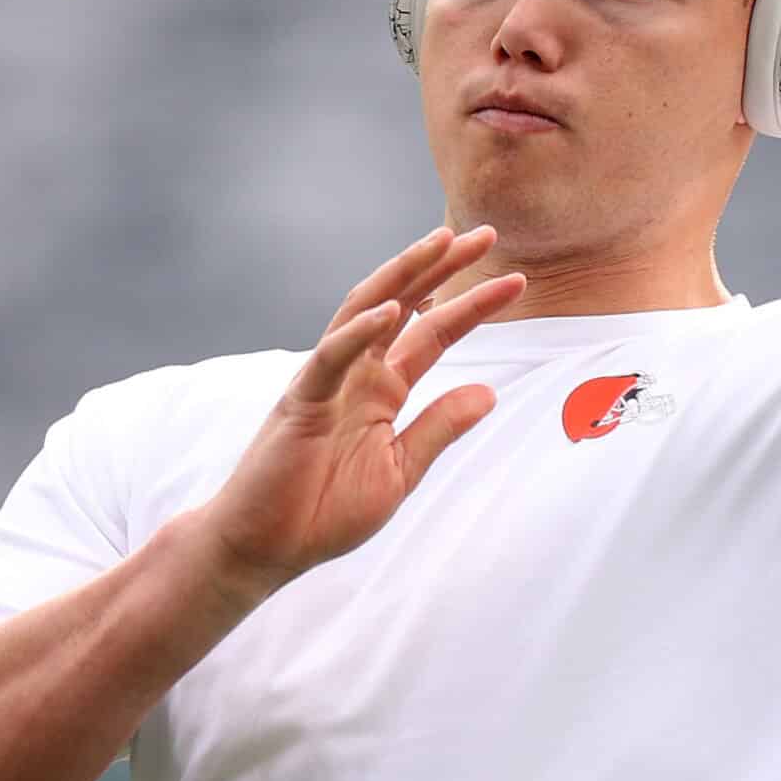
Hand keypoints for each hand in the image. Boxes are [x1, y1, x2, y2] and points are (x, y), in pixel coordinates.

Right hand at [202, 226, 523, 600]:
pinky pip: (330, 359)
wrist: (265, 548)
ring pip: (364, 311)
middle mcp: (356, 373)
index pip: (434, 332)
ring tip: (440, 242)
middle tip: (484, 232)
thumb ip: (438, 428)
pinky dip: (357, 332)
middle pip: (404, 303)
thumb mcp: (400, 470)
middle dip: (443, 266)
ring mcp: (326, 382)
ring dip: (402, 275)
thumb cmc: (323, 512)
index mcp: (382, 389)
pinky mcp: (300, 402)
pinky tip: (388, 311)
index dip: (473, 305)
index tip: (515, 280)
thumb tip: (490, 393)